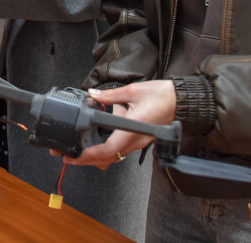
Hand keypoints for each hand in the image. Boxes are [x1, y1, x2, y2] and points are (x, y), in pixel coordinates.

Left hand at [54, 80, 175, 168]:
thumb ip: (110, 95)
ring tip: (79, 153)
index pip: (109, 149)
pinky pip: (121, 151)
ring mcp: (138, 142)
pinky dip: (106, 151)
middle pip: (109, 158)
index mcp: (133, 128)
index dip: (90, 155)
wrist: (181, 100)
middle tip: (69, 157)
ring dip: (96, 157)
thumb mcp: (133, 91)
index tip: (75, 156)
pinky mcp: (140, 140)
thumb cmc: (162, 96)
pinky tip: (96, 145)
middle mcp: (136, 140)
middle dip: (87, 160)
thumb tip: (92, 95)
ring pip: (115, 156)